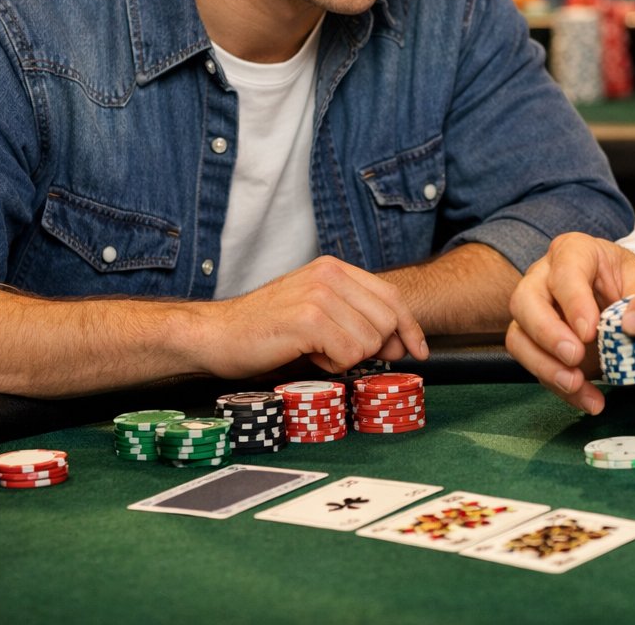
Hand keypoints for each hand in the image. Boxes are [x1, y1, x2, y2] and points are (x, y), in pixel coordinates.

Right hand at [193, 255, 427, 377]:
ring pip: (371, 340)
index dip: (410, 327)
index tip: (418, 351)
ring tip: (316, 352)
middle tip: (343, 355)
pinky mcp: (309, 319)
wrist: (216, 336)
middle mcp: (330, 275)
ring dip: (348, 358)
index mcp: (334, 269)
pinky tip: (309, 357)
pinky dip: (334, 366)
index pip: (392, 296)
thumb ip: (357, 320)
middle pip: (388, 320)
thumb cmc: (266, 330)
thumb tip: (402, 345)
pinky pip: (350, 354)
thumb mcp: (317, 314)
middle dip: (376, 347)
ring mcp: (320, 295)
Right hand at [505, 232, 634, 413]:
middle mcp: (544, 277)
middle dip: (548, 334)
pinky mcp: (533, 341)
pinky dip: (558, 386)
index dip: (574, 302)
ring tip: (577, 385)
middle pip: (526, 301)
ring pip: (519, 336)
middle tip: (575, 357)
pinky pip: (533, 365)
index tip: (590, 332)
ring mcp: (533, 310)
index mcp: (574, 252)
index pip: (565, 271)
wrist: (621, 298)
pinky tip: (587, 399)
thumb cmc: (629, 282)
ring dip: (545, 366)